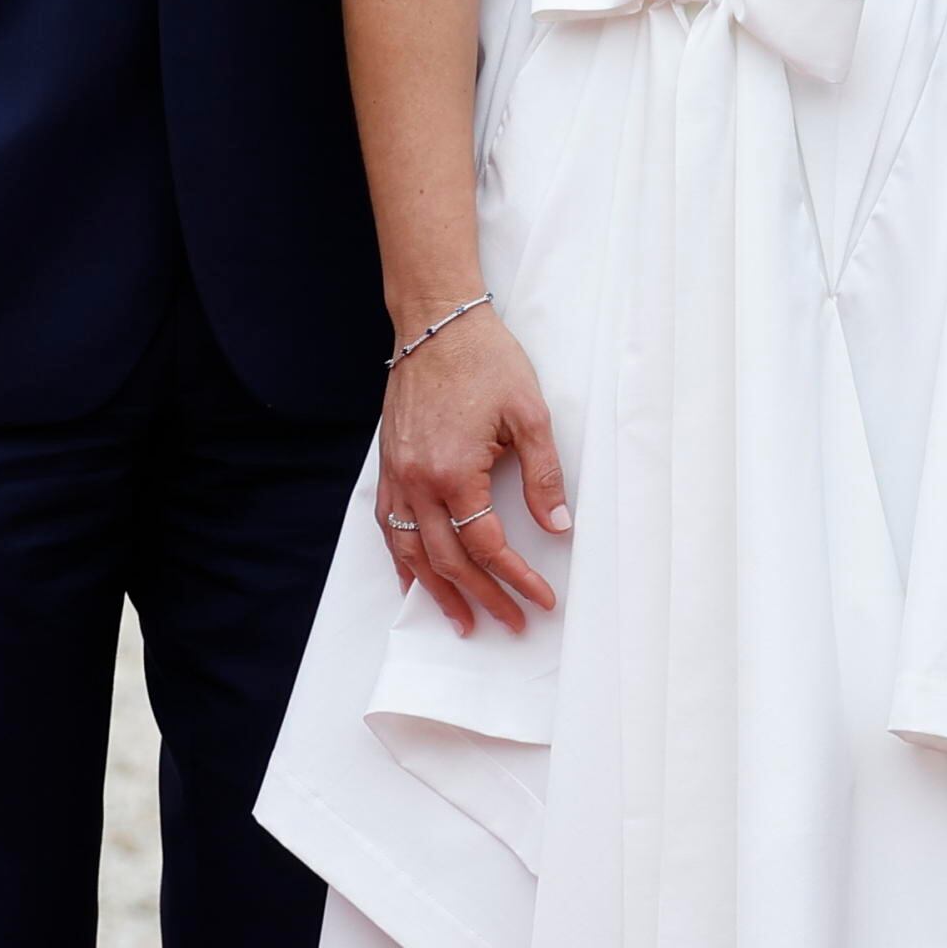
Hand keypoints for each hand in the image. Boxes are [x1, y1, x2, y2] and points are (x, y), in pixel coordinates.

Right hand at [379, 307, 569, 635]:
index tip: (540, 600)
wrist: (436, 324)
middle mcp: (419, 482)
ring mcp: (397, 476)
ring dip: (437, 592)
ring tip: (462, 620)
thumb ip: (543, 476)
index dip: (517, 579)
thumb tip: (557, 527)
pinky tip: (414, 579)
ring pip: (411, 552)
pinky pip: (389, 527)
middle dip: (482, 598)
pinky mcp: (388, 466)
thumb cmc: (486, 362)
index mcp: (455, 472)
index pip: (488, 545)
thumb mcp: (529, 415)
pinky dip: (402, 559)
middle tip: (510, 623)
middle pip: (448, 561)